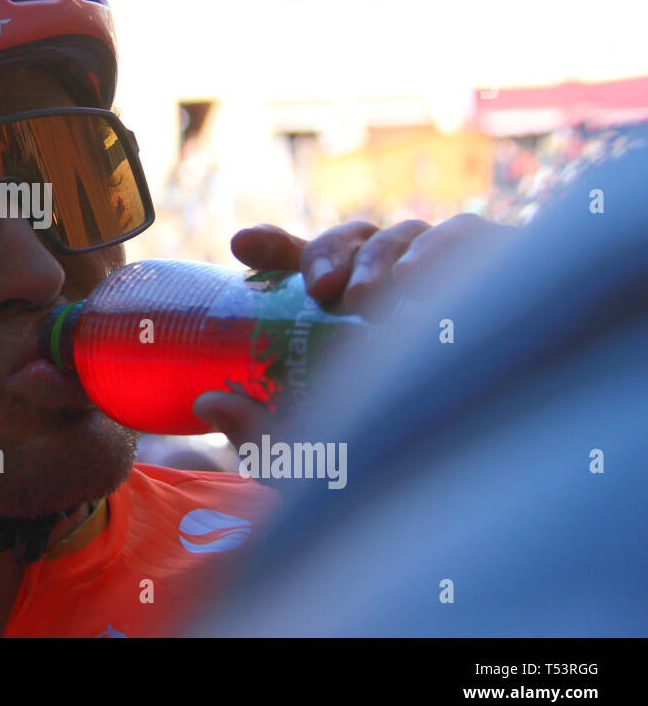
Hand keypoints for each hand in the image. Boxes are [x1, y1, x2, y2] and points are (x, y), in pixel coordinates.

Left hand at [192, 215, 514, 442]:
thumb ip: (264, 435)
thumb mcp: (323, 456)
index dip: (272, 246)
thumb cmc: (405, 457)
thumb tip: (207, 405)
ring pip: (401, 234)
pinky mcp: (494, 264)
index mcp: (348, 312)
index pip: (303, 264)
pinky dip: (440, 254)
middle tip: (320, 289)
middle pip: (351, 240)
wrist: (497, 470)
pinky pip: (462, 235)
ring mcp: (444, 271)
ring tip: (370, 299)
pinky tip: (424, 288)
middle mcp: (394, 285)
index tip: (240, 246)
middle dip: (328, 252)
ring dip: (380, 259)